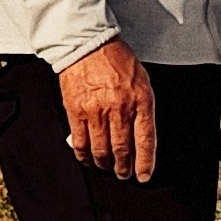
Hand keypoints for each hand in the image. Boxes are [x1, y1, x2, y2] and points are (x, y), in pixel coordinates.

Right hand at [57, 37, 158, 180]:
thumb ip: (142, 109)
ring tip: (107, 167)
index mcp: (140, 100)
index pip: (145, 140)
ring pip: (101, 150)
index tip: (144, 175)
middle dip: (123, 167)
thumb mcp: (142, 82)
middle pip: (122, 150)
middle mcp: (119, 108)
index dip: (145, 163)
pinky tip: (88, 159)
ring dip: (105, 164)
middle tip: (124, 173)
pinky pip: (80, 142)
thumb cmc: (116, 60)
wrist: (88, 44)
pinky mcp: (76, 111)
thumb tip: (140, 136)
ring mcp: (96, 111)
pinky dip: (84, 156)